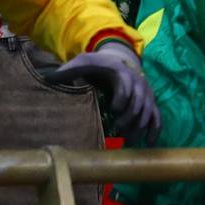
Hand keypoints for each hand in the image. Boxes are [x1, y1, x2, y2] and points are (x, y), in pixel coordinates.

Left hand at [44, 41, 160, 142]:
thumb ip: (68, 71)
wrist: (116, 60)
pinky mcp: (149, 102)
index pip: (127, 83)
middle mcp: (138, 81)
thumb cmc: (95, 65)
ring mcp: (145, 93)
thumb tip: (48, 80)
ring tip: (128, 139)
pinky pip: (157, 116)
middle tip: (118, 129)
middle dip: (130, 116)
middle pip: (140, 100)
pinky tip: (149, 144)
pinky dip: (155, 130)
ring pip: (149, 110)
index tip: (114, 109)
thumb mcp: (82, 63)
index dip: (122, 96)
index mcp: (121, 71)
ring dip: (140, 126)